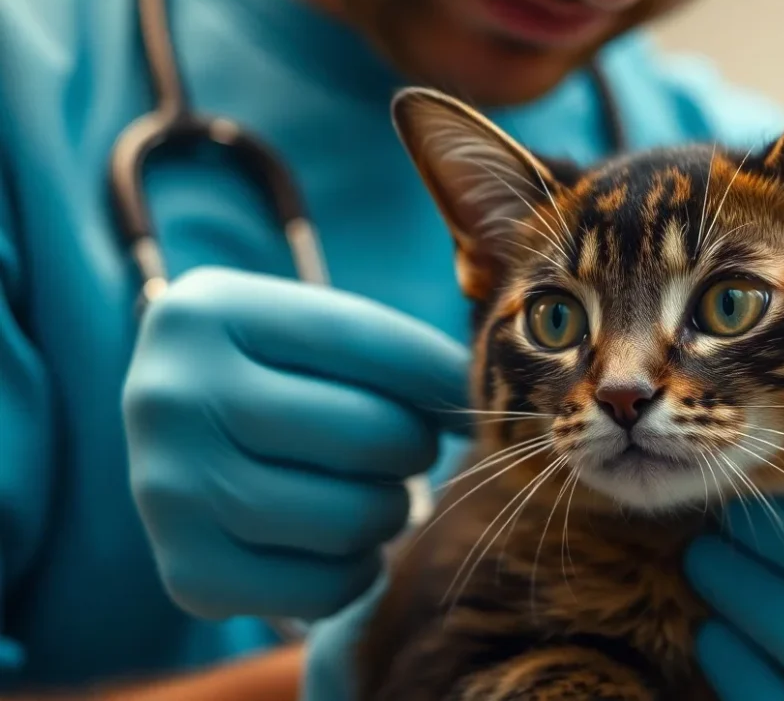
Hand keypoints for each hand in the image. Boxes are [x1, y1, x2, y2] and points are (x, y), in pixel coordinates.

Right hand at [124, 267, 467, 620]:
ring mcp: (166, 491)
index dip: (441, 374)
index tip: (473, 394)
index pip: (367, 341)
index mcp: (206, 312)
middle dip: (413, 448)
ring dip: (391, 511)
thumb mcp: (313, 334)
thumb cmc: (275, 375)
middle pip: (369, 437)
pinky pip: (325, 588)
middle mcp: (169, 397)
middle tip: (406, 450)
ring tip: (374, 492)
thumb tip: (501, 405)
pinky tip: (341, 543)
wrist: (177, 441)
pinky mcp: (185, 575)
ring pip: (353, 519)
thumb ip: (397, 355)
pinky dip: (358, 570)